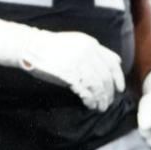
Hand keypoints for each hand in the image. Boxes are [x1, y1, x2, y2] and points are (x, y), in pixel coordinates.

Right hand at [0, 18, 126, 111]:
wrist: (30, 47)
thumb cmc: (52, 47)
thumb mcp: (77, 42)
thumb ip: (95, 52)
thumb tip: (116, 62)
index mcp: (91, 44)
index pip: (112, 62)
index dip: (118, 77)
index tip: (120, 88)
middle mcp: (88, 53)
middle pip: (106, 77)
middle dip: (109, 92)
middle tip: (108, 102)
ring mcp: (79, 64)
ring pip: (98, 86)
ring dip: (101, 99)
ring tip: (100, 107)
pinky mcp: (70, 75)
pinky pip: (87, 91)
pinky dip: (91, 100)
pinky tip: (90, 105)